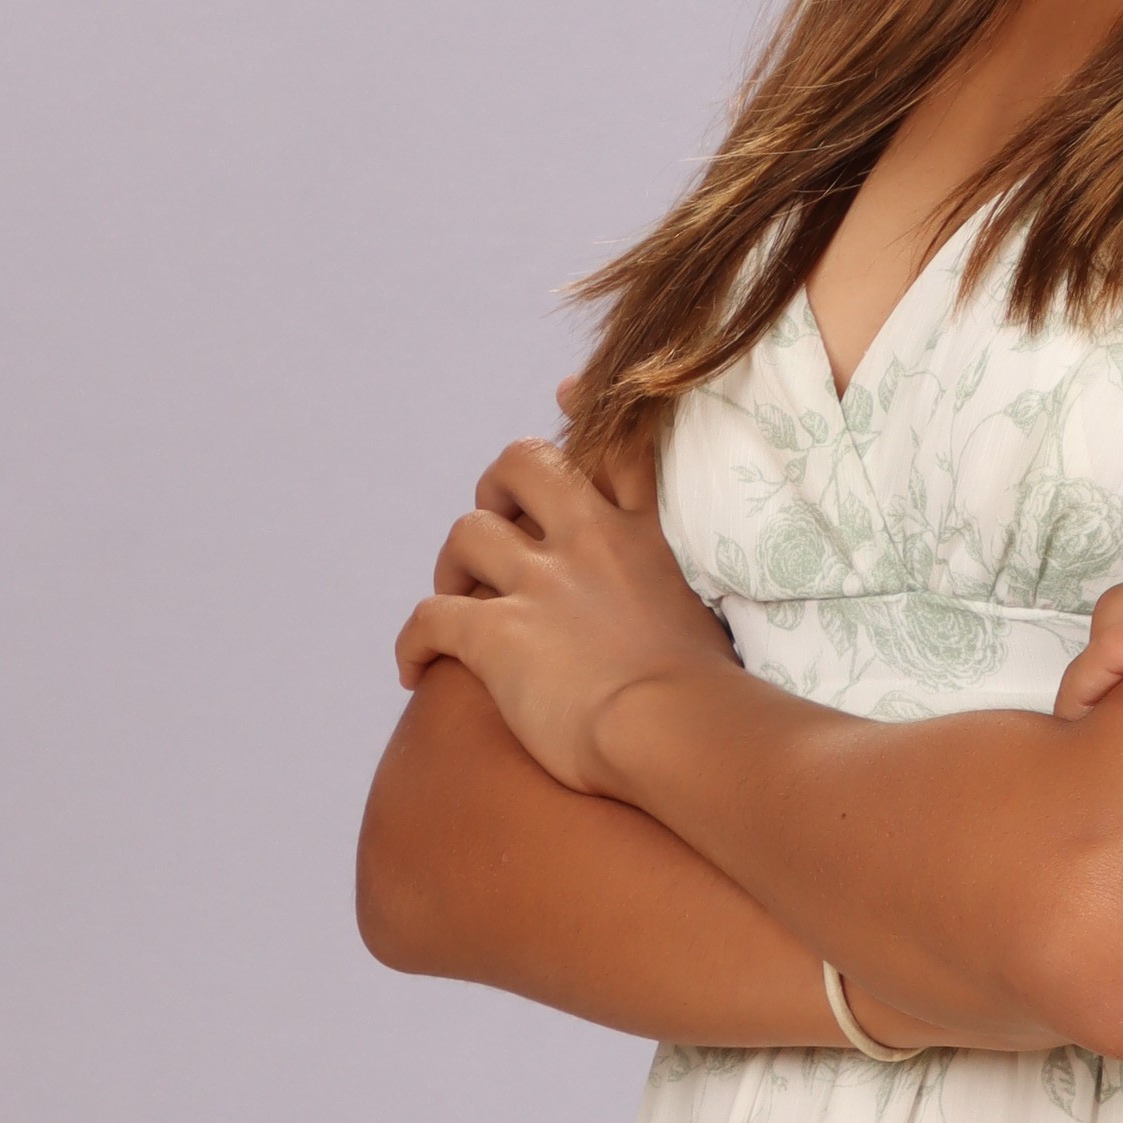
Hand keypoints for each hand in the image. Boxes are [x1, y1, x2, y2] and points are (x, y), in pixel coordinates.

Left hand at [395, 431, 726, 792]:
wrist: (682, 731)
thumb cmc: (707, 703)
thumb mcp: (711, 626)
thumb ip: (683, 606)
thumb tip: (687, 643)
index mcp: (645, 539)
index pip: (618, 447)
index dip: (587, 409)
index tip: (566, 391)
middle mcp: (590, 544)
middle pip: (525, 462)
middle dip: (496, 487)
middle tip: (495, 531)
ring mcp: (542, 584)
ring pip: (467, 532)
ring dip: (451, 567)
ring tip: (457, 603)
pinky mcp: (499, 633)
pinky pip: (428, 617)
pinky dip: (411, 642)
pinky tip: (413, 670)